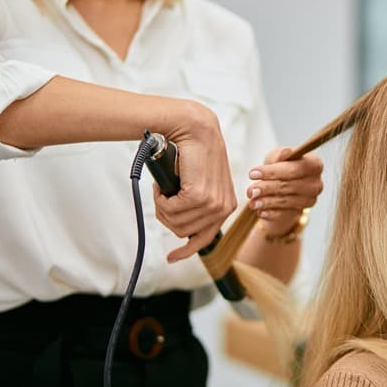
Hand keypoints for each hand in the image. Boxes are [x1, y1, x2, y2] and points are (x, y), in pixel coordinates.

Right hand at [153, 101, 236, 261]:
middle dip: (166, 218)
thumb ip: (196, 204)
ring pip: (175, 222)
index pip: (206, 238)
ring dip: (162, 206)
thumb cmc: (193, 153)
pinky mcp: (200, 195)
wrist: (194, 128)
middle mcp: (224, 207)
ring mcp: (213, 202)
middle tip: (160, 197)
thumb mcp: (199, 182)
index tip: (171, 258)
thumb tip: (180, 227)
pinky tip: (161, 185)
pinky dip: (160, 199)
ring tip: (162, 188)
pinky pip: (171, 210)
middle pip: (183, 231)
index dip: (187, 250)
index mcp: (226, 205)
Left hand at [246, 147, 323, 236]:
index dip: (273, 172)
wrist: (282, 183)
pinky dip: (270, 214)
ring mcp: (309, 200)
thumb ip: (281, 154)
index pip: (295, 169)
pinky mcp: (300, 212)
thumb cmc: (281, 165)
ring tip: (252, 202)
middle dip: (267, 188)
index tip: (252, 173)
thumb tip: (285, 153)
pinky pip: (284, 215)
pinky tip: (260, 212)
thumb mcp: (278, 156)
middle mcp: (316, 183)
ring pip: (286, 201)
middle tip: (250, 190)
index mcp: (314, 164)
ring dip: (266, 202)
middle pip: (290, 186)